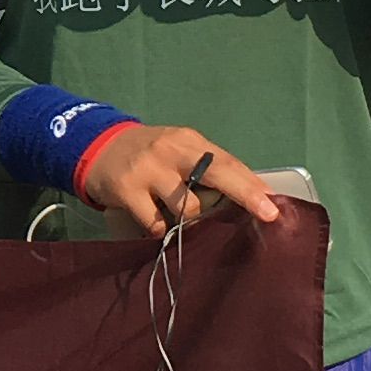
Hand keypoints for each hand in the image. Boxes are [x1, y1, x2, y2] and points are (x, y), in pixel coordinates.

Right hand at [71, 124, 282, 237]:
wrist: (95, 146)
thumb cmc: (148, 154)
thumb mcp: (177, 151)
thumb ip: (205, 168)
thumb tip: (246, 196)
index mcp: (189, 141)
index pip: (228, 161)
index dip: (252, 184)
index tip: (274, 204)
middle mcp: (171, 151)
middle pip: (216, 173)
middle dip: (245, 194)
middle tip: (267, 214)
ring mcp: (148, 170)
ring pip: (187, 208)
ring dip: (190, 222)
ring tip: (178, 218)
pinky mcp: (127, 190)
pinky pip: (157, 223)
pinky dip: (161, 230)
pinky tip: (155, 222)